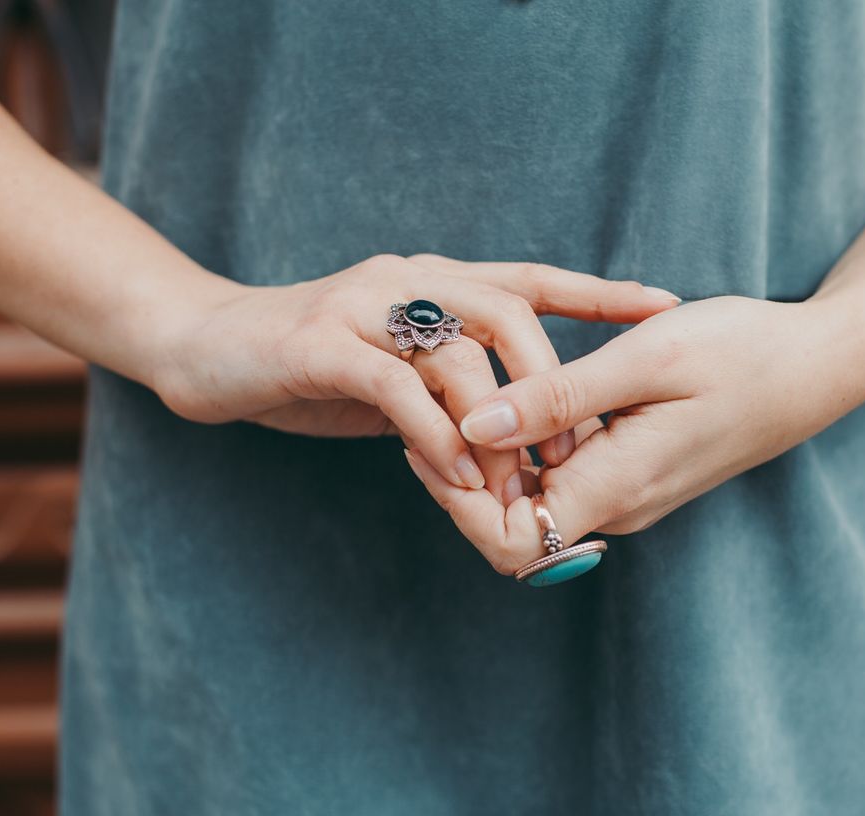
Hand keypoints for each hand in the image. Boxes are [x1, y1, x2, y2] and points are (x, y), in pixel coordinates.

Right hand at [152, 253, 680, 503]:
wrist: (200, 345)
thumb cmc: (305, 364)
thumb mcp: (391, 369)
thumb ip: (446, 386)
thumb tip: (508, 437)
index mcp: (432, 281)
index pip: (531, 279)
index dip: (600, 291)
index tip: (664, 306)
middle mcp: (405, 281)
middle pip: (509, 312)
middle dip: (555, 384)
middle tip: (575, 454)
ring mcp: (361, 307)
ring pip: (458, 352)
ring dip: (499, 426)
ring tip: (519, 487)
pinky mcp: (318, 345)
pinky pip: (396, 389)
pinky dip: (437, 436)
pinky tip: (459, 478)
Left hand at [402, 295, 862, 572]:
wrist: (814, 365)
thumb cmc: (741, 351)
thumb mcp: (647, 359)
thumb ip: (557, 397)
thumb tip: (472, 427)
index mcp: (616, 485)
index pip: (509, 542)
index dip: (456, 500)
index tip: (428, 433)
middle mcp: (616, 504)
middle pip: (509, 525)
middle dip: (459, 472)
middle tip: (429, 396)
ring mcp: (624, 492)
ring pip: (531, 497)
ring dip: (488, 454)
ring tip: (458, 383)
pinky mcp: (630, 471)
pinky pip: (559, 475)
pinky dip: (524, 442)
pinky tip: (512, 390)